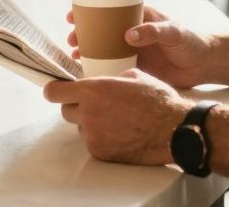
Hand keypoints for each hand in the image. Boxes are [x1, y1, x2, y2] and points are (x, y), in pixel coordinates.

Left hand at [44, 70, 190, 163]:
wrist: (174, 130)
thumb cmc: (158, 100)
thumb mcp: (133, 76)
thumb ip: (110, 78)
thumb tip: (103, 80)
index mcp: (92, 91)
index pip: (53, 92)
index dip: (55, 91)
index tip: (58, 90)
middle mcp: (88, 113)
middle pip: (66, 110)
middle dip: (77, 107)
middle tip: (95, 105)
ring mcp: (93, 135)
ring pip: (80, 127)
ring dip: (90, 123)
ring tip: (114, 120)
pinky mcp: (101, 152)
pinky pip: (93, 142)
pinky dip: (102, 138)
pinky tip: (120, 134)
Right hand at [67, 7, 212, 88]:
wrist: (204, 65)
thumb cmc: (192, 41)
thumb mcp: (173, 31)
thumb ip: (153, 31)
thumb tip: (129, 35)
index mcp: (139, 18)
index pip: (110, 10)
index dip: (90, 11)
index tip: (73, 15)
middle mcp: (132, 33)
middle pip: (101, 30)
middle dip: (83, 33)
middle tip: (71, 39)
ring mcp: (132, 50)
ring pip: (103, 49)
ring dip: (88, 50)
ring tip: (75, 55)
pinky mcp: (136, 67)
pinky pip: (113, 66)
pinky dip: (100, 68)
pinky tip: (88, 72)